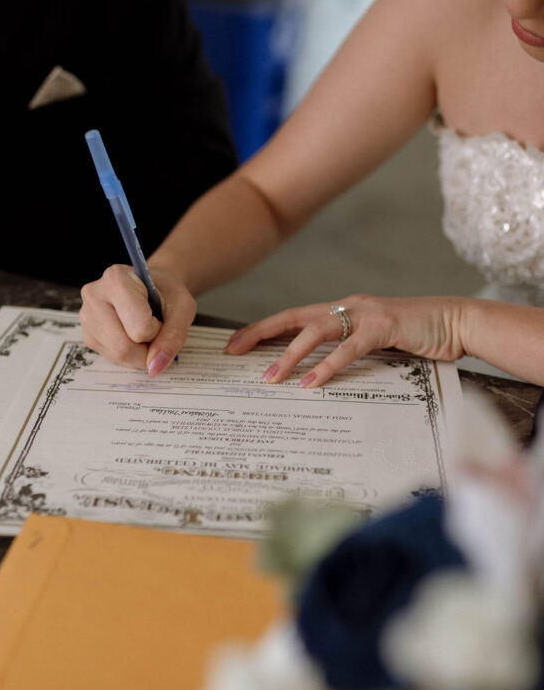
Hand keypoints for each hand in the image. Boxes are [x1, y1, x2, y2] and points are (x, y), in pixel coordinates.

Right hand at [79, 264, 195, 373]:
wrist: (153, 285)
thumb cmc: (166, 292)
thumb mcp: (182, 308)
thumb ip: (173, 336)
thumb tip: (154, 367)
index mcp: (116, 280)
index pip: (139, 328)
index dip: (157, 331)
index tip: (158, 316)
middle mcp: (94, 296)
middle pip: (122, 347)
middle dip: (147, 350)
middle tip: (155, 331)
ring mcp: (86, 317)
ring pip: (117, 356)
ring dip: (139, 354)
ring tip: (143, 331)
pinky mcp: (88, 335)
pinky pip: (112, 358)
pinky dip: (130, 355)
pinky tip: (132, 335)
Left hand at [225, 294, 466, 386]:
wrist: (455, 322)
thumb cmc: (414, 336)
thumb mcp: (373, 342)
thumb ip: (346, 350)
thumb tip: (315, 373)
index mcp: (341, 310)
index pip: (293, 317)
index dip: (263, 329)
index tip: (236, 344)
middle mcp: (347, 307)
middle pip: (293, 318)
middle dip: (261, 334)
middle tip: (233, 352)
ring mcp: (364, 314)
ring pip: (316, 332)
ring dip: (290, 356)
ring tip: (270, 379)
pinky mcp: (383, 327)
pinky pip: (348, 348)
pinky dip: (327, 366)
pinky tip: (311, 383)